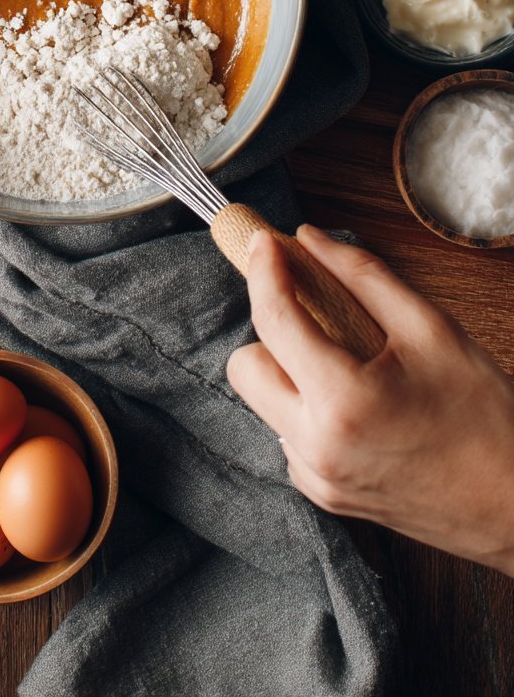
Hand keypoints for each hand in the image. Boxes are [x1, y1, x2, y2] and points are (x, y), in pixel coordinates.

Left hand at [226, 225, 513, 573]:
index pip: (274, 321)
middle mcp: (316, 446)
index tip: (264, 242)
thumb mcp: (431, 329)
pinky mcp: (322, 494)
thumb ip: (363, 275)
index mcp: (342, 401)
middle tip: (318, 317)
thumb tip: (309, 239)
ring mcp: (315, 476)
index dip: (263, 271)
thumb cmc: (487, 418)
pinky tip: (358, 406)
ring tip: (350, 365)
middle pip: (244, 366)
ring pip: (262, 401)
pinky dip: (308, 409)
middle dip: (272, 333)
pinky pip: (287, 433)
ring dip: (289, 372)